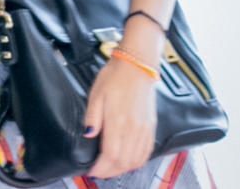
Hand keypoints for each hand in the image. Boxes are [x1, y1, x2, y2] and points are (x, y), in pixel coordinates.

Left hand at [83, 53, 158, 177]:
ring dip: (122, 168)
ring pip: (136, 160)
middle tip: (98, 171)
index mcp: (118, 121)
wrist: (137, 67)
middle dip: (109, 171)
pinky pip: (146, 152)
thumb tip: (88, 134)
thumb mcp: (95, 94)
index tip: (92, 170)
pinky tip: (128, 160)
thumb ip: (92, 117)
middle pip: (123, 162)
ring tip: (110, 168)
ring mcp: (144, 130)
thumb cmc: (115, 77)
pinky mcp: (151, 128)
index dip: (100, 168)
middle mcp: (134, 129)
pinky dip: (137, 161)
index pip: (110, 155)